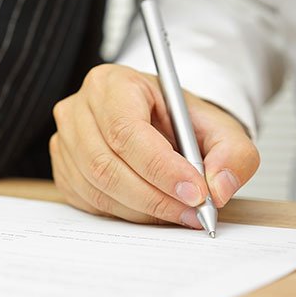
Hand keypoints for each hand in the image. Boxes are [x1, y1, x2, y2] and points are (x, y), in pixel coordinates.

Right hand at [49, 65, 259, 227]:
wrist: (160, 123)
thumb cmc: (180, 120)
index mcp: (112, 83)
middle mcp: (78, 109)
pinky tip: (149, 207)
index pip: (126, 131)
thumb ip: (233, 154)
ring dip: (141, 209)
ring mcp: (64, 140)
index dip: (161, 168)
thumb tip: (219, 189)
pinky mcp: (62, 169)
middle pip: (106, 164)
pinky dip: (123, 213)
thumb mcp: (220, 126)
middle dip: (154, 196)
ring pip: (96, 187)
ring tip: (177, 212)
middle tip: (192, 212)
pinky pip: (88, 201)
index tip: (195, 193)